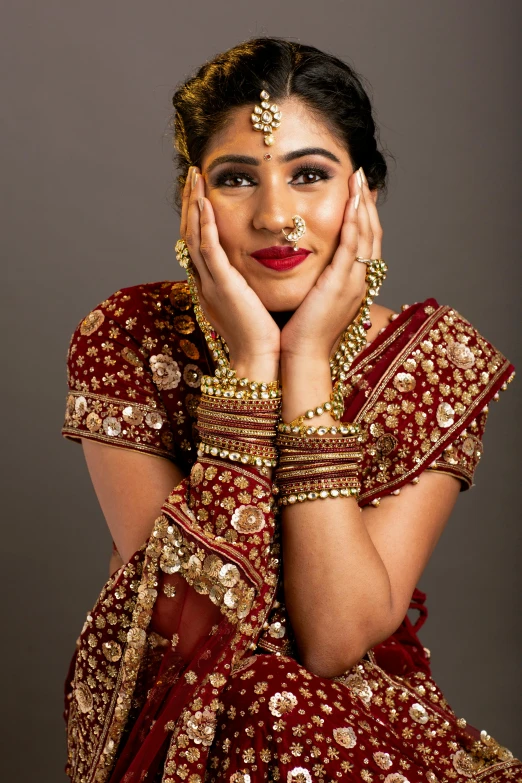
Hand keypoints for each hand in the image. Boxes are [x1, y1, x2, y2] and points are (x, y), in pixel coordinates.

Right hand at [181, 167, 279, 377]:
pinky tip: (205, 204)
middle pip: (189, 233)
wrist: (260, 361)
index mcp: (212, 284)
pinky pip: (208, 251)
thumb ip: (248, 283)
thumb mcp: (251, 302)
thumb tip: (257, 268)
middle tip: (192, 174)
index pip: (198, 241)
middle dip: (190, 202)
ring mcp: (211, 283)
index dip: (197, 214)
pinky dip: (204, 226)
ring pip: (193, 236)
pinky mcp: (222, 287)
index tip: (201, 190)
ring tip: (195, 178)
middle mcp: (205, 281)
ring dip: (193, 205)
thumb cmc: (261, 337)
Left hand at [280, 167, 382, 361]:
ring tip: (359, 179)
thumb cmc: (302, 333)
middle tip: (362, 176)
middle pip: (371, 234)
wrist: (302, 356)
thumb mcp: (314, 301)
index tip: (358, 193)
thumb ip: (317, 281)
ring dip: (363, 205)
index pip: (364, 243)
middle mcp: (359, 281)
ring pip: (365, 236)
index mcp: (353, 284)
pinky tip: (351, 203)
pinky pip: (352, 247)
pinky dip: (353, 223)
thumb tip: (309, 267)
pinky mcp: (341, 284)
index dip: (363, 216)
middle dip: (367, 203)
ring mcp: (353, 282)